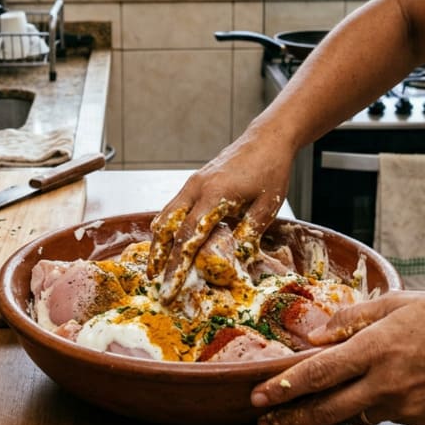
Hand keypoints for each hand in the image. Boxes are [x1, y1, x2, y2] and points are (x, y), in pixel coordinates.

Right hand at [145, 131, 293, 300]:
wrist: (267, 139)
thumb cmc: (271, 171)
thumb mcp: (267, 207)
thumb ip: (248, 234)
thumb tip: (234, 262)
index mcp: (215, 194)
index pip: (188, 236)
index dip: (176, 264)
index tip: (170, 285)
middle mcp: (196, 187)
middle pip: (165, 225)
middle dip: (158, 255)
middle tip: (154, 280)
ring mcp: (193, 183)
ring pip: (165, 215)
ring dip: (159, 241)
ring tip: (158, 265)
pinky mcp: (194, 182)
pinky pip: (173, 207)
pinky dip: (167, 227)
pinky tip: (170, 242)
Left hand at [250, 291, 424, 424]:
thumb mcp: (398, 303)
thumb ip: (352, 317)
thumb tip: (315, 334)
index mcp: (377, 348)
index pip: (320, 373)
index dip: (285, 387)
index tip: (259, 395)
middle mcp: (386, 383)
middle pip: (326, 409)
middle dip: (290, 419)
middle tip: (263, 423)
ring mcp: (403, 406)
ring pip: (354, 412)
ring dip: (332, 408)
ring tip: (311, 401)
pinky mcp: (418, 419)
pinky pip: (382, 413)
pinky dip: (371, 402)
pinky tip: (379, 386)